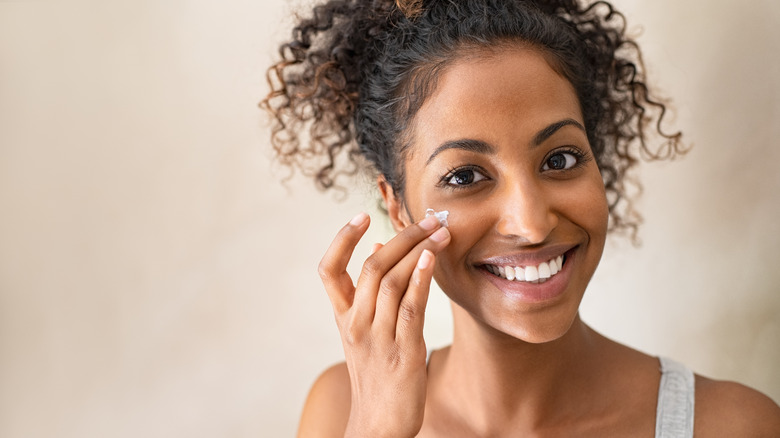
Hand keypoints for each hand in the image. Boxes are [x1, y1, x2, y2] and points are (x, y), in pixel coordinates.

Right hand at [318, 212, 450, 437]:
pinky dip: (420, 279)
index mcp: (343, 317)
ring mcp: (378, 338)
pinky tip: (431, 259)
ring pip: (393, 282)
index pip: (329, 270)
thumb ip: (369, 293)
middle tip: (429, 219)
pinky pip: (411, 308)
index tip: (361, 216)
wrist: (378, 423)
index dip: (342, 239)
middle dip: (402, 237)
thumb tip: (378, 249)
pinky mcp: (404, 352)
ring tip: (441, 232)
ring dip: (419, 251)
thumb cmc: (375, 374)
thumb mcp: (364, 332)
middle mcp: (356, 324)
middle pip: (372, 267)